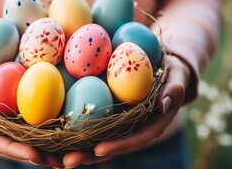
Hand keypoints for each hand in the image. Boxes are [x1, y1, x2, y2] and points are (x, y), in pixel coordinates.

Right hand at [0, 57, 62, 167]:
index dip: (12, 149)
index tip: (32, 155)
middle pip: (13, 146)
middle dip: (34, 156)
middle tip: (56, 163)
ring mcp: (5, 124)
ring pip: (25, 140)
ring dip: (45, 150)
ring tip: (66, 158)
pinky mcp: (17, 115)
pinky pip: (32, 124)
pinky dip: (48, 132)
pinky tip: (66, 135)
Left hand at [62, 55, 190, 167]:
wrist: (166, 72)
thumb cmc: (173, 74)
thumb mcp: (177, 78)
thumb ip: (174, 90)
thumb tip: (163, 105)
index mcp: (152, 125)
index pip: (135, 140)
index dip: (118, 146)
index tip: (99, 150)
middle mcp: (134, 129)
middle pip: (111, 146)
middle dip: (89, 155)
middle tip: (66, 161)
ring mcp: (120, 125)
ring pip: (98, 140)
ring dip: (77, 148)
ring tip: (53, 156)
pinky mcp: (109, 116)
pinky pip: (92, 125)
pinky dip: (75, 131)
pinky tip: (55, 133)